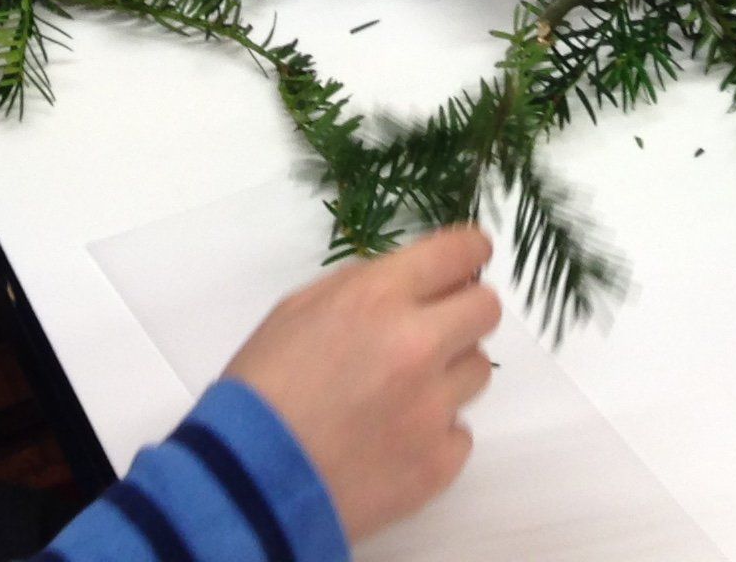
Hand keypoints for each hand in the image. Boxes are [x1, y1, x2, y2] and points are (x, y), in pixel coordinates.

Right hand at [224, 225, 499, 543]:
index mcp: (378, 298)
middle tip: (437, 330)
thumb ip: (362, 286)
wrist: (249, 484)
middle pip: (486, 309)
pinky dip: (434, 433)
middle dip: (465, 312)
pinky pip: (461, 433)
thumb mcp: (297, 310)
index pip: (459, 253)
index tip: (470, 259)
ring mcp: (433, 408)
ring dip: (448, 374)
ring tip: (399, 395)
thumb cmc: (261, 391)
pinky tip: (393, 440)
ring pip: (478, 370)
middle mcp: (417, 345)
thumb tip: (410, 283)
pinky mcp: (439, 462)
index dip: (469, 251)